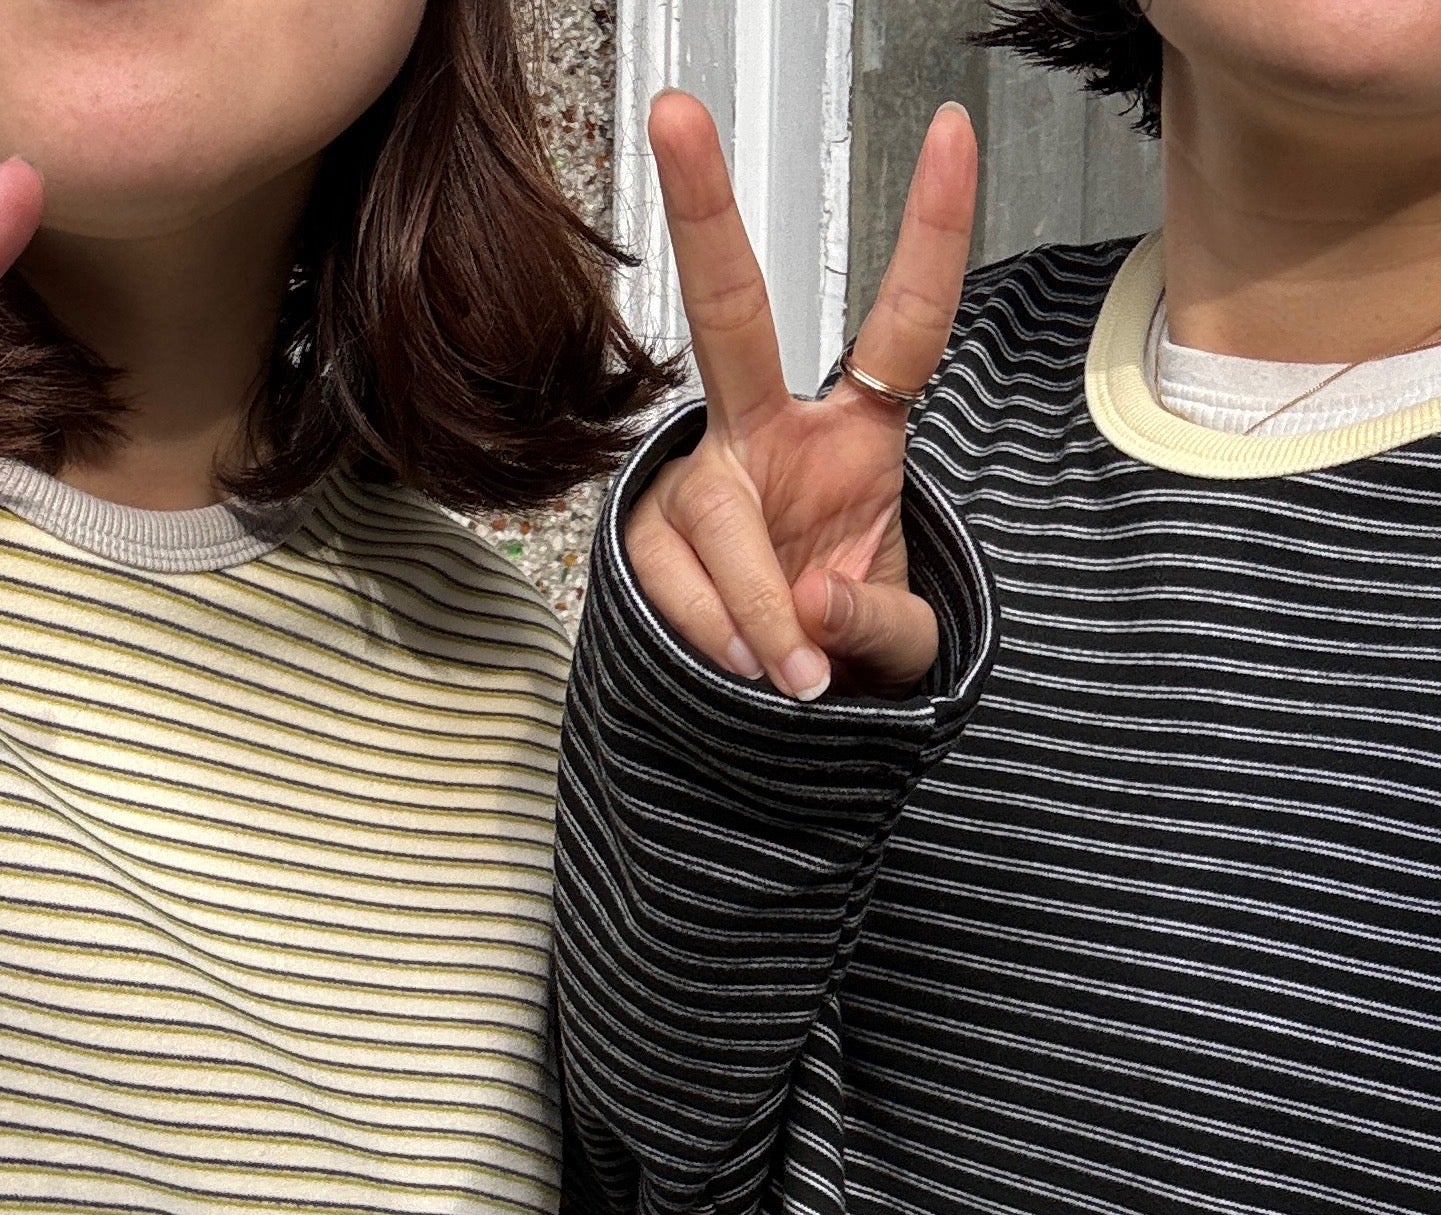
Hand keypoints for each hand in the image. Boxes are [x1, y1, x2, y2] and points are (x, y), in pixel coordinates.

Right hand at [627, 90, 977, 701]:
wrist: (780, 718)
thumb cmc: (848, 651)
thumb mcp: (899, 647)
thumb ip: (876, 625)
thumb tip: (810, 605)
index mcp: (856, 434)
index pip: (904, 326)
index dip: (932, 232)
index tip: (950, 128)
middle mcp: (766, 433)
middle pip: (731, 314)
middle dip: (704, 210)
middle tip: (675, 111)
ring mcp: (699, 480)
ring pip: (717, 517)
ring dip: (756, 610)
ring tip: (794, 678)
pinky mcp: (648, 538)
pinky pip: (674, 582)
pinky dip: (719, 636)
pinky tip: (744, 669)